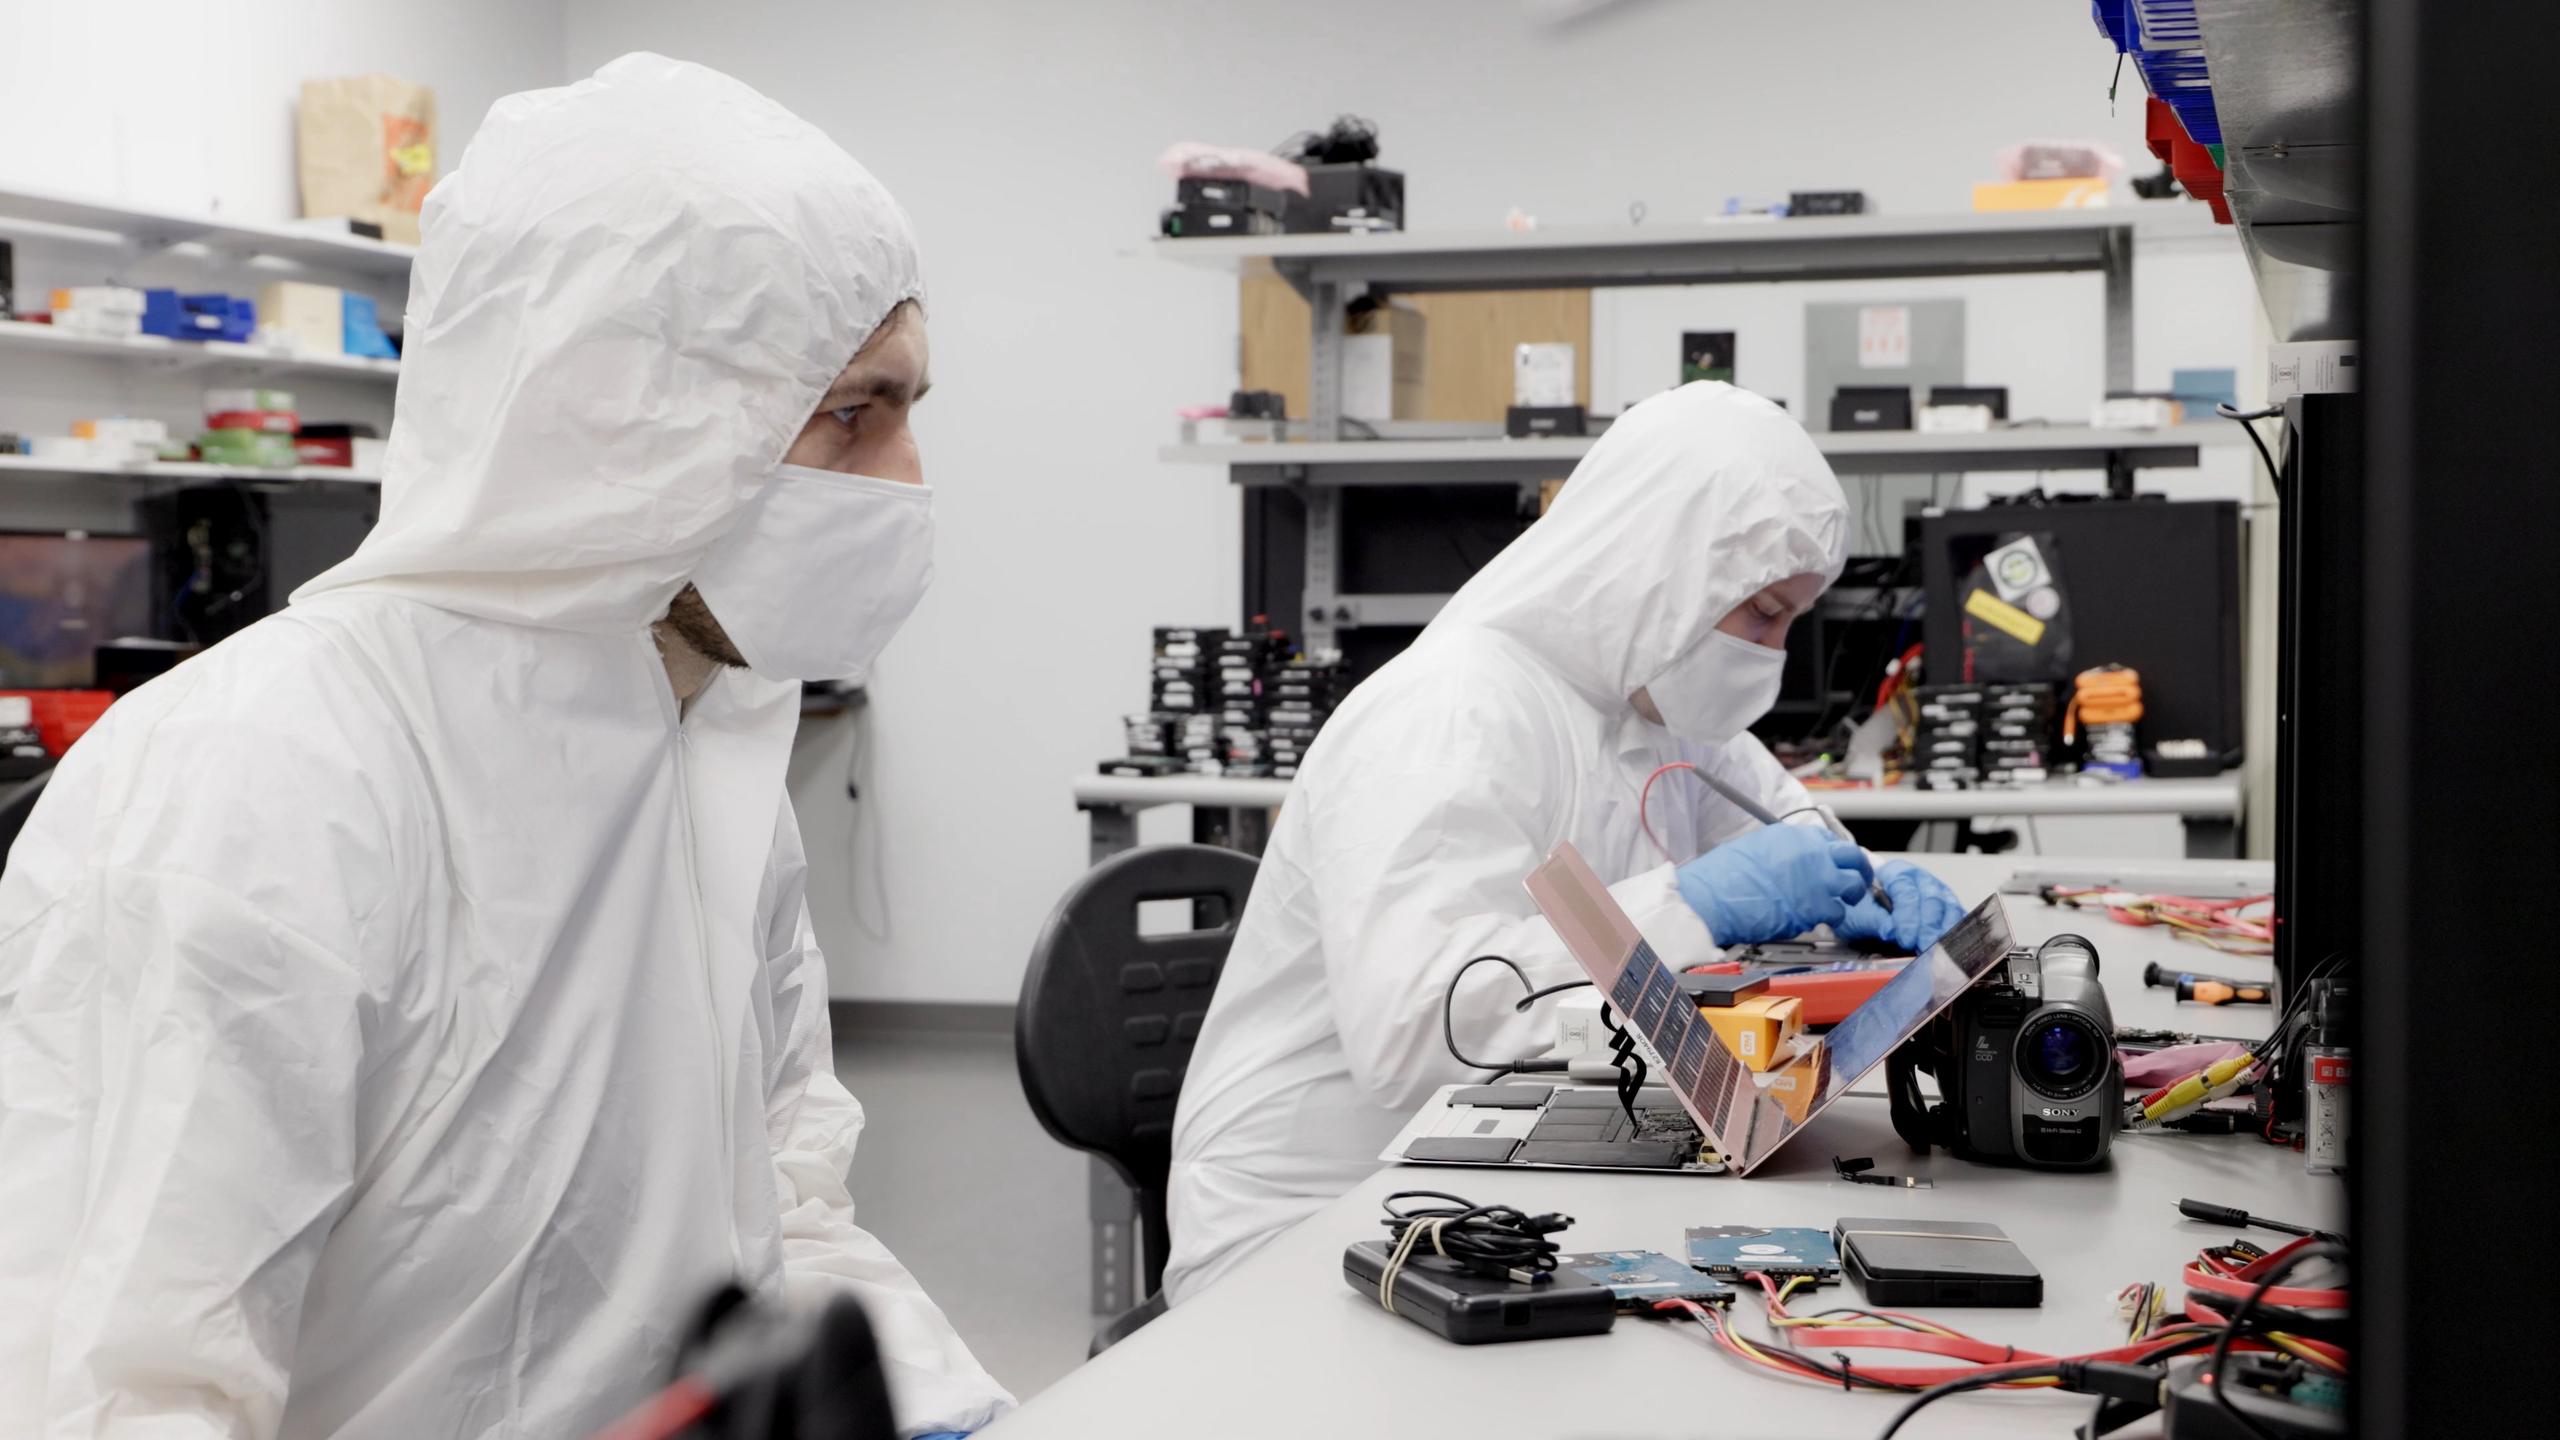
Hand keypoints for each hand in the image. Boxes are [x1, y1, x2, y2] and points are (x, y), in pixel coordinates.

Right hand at [1674, 825, 1873, 945]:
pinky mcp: (1816, 907)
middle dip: (1859, 870)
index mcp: (1795, 836)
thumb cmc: (1722, 877)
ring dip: (1847, 898)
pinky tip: (1817, 920)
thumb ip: (1783, 852)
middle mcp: (1812, 853)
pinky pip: (1837, 914)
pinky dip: (1831, 919)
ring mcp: (1818, 880)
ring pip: (1852, 887)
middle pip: (1853, 857)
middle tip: (1857, 881)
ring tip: (1838, 905)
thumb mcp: (1755, 848)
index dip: (1836, 855)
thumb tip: (1794, 862)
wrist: (1713, 900)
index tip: (1836, 864)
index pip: (1831, 840)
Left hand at [1834, 860, 1964, 952]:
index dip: (1907, 916)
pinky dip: (1957, 934)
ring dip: (1945, 932)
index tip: (1905, 939)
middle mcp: (1921, 879)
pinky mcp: (1949, 909)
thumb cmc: (1861, 905)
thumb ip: (1873, 920)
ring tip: (1938, 953)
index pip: (1906, 891)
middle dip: (1929, 927)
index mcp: (1896, 872)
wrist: (1866, 906)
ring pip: (1949, 908)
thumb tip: (1890, 931)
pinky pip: (1959, 919)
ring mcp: (1938, 893)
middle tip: (1924, 949)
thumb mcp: (1857, 912)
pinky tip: (1951, 949)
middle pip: (1932, 899)